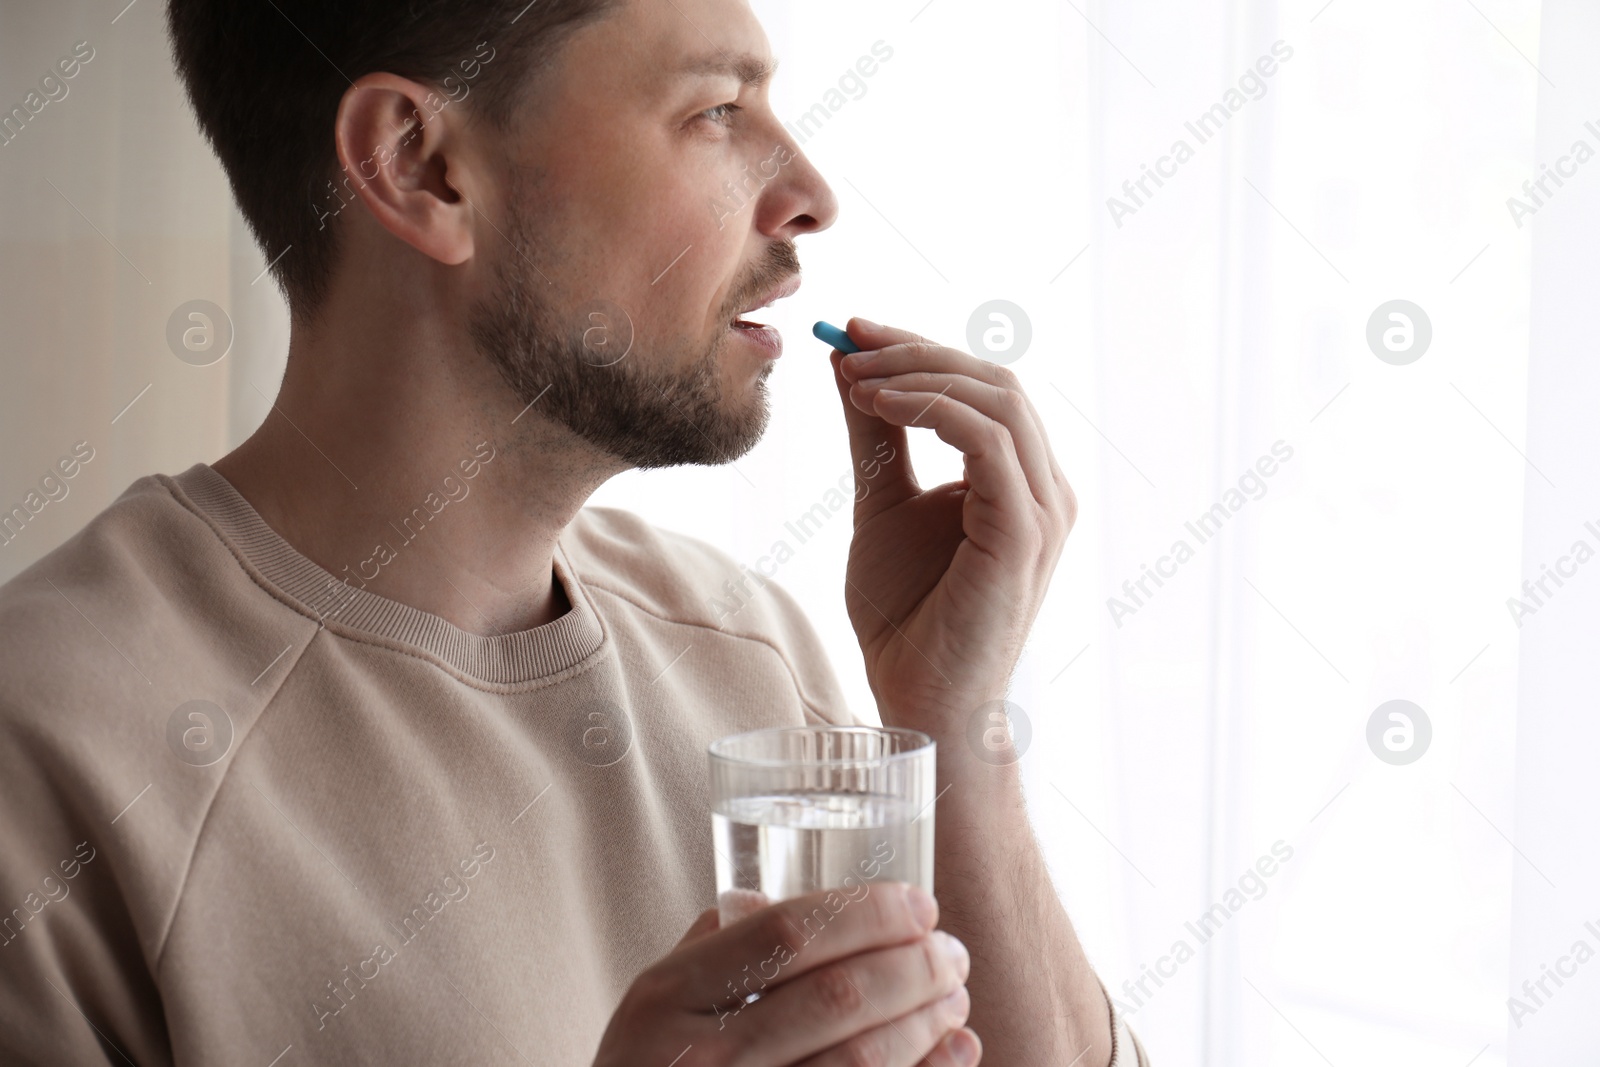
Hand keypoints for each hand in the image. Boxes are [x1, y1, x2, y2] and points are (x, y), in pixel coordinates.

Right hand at [592, 882, 980, 1066]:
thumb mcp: (651, 1007)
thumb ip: (709, 953)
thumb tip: (768, 898)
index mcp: (667, 998)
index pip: (785, 934)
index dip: (866, 913)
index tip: (919, 905)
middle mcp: (699, 1058)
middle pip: (835, 997)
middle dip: (912, 968)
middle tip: (951, 952)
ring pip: (859, 1063)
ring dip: (925, 1024)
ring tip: (955, 997)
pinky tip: (956, 1053)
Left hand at [829, 318, 1076, 730]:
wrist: (916, 694)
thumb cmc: (907, 614)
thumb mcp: (882, 501)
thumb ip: (876, 434)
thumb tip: (847, 363)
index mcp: (1019, 478)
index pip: (980, 385)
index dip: (918, 348)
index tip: (852, 332)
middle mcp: (1045, 487)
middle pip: (993, 379)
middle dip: (916, 350)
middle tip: (848, 341)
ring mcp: (1043, 509)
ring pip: (997, 399)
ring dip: (919, 374)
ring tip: (855, 375)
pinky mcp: (1026, 532)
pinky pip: (990, 442)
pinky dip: (932, 409)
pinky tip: (878, 404)